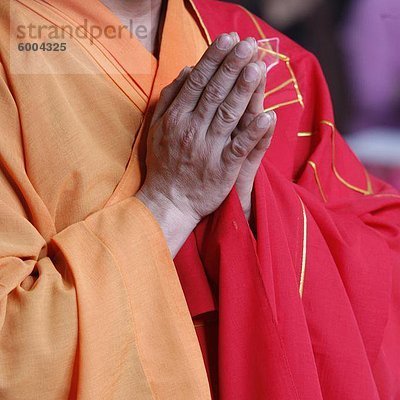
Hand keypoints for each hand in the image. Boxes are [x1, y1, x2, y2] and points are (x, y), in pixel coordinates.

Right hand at [137, 33, 272, 254]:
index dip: (214, 59)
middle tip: (249, 45)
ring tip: (258, 68)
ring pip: (228, 115)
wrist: (168, 203)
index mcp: (176, 117)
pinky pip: (240, 148)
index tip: (229, 39)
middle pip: (214, 93)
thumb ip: (170, 98)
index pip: (198, 81)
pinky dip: (254, 132)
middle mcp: (191, 130)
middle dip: (232, 66)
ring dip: (244, 91)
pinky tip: (268, 115)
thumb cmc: (164, 164)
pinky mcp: (222, 170)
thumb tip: (188, 71)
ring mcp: (208, 150)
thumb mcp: (158, 128)